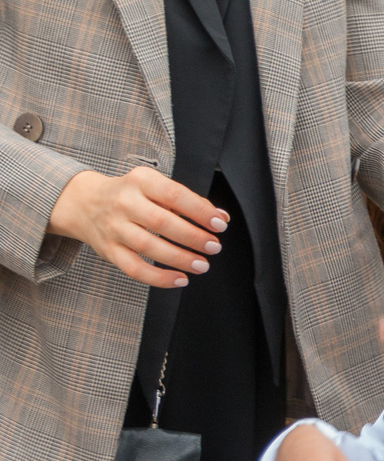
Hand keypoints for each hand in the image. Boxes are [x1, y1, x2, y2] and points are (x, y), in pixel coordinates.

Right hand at [44, 166, 225, 288]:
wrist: (85, 202)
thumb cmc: (133, 196)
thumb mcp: (157, 188)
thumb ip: (190, 201)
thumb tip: (222, 218)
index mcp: (140, 181)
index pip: (173, 195)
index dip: (199, 211)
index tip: (220, 225)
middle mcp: (123, 202)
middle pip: (161, 222)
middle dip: (193, 237)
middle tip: (214, 247)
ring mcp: (113, 227)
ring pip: (148, 247)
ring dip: (180, 259)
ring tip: (202, 265)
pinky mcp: (108, 250)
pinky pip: (134, 268)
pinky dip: (159, 278)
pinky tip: (180, 279)